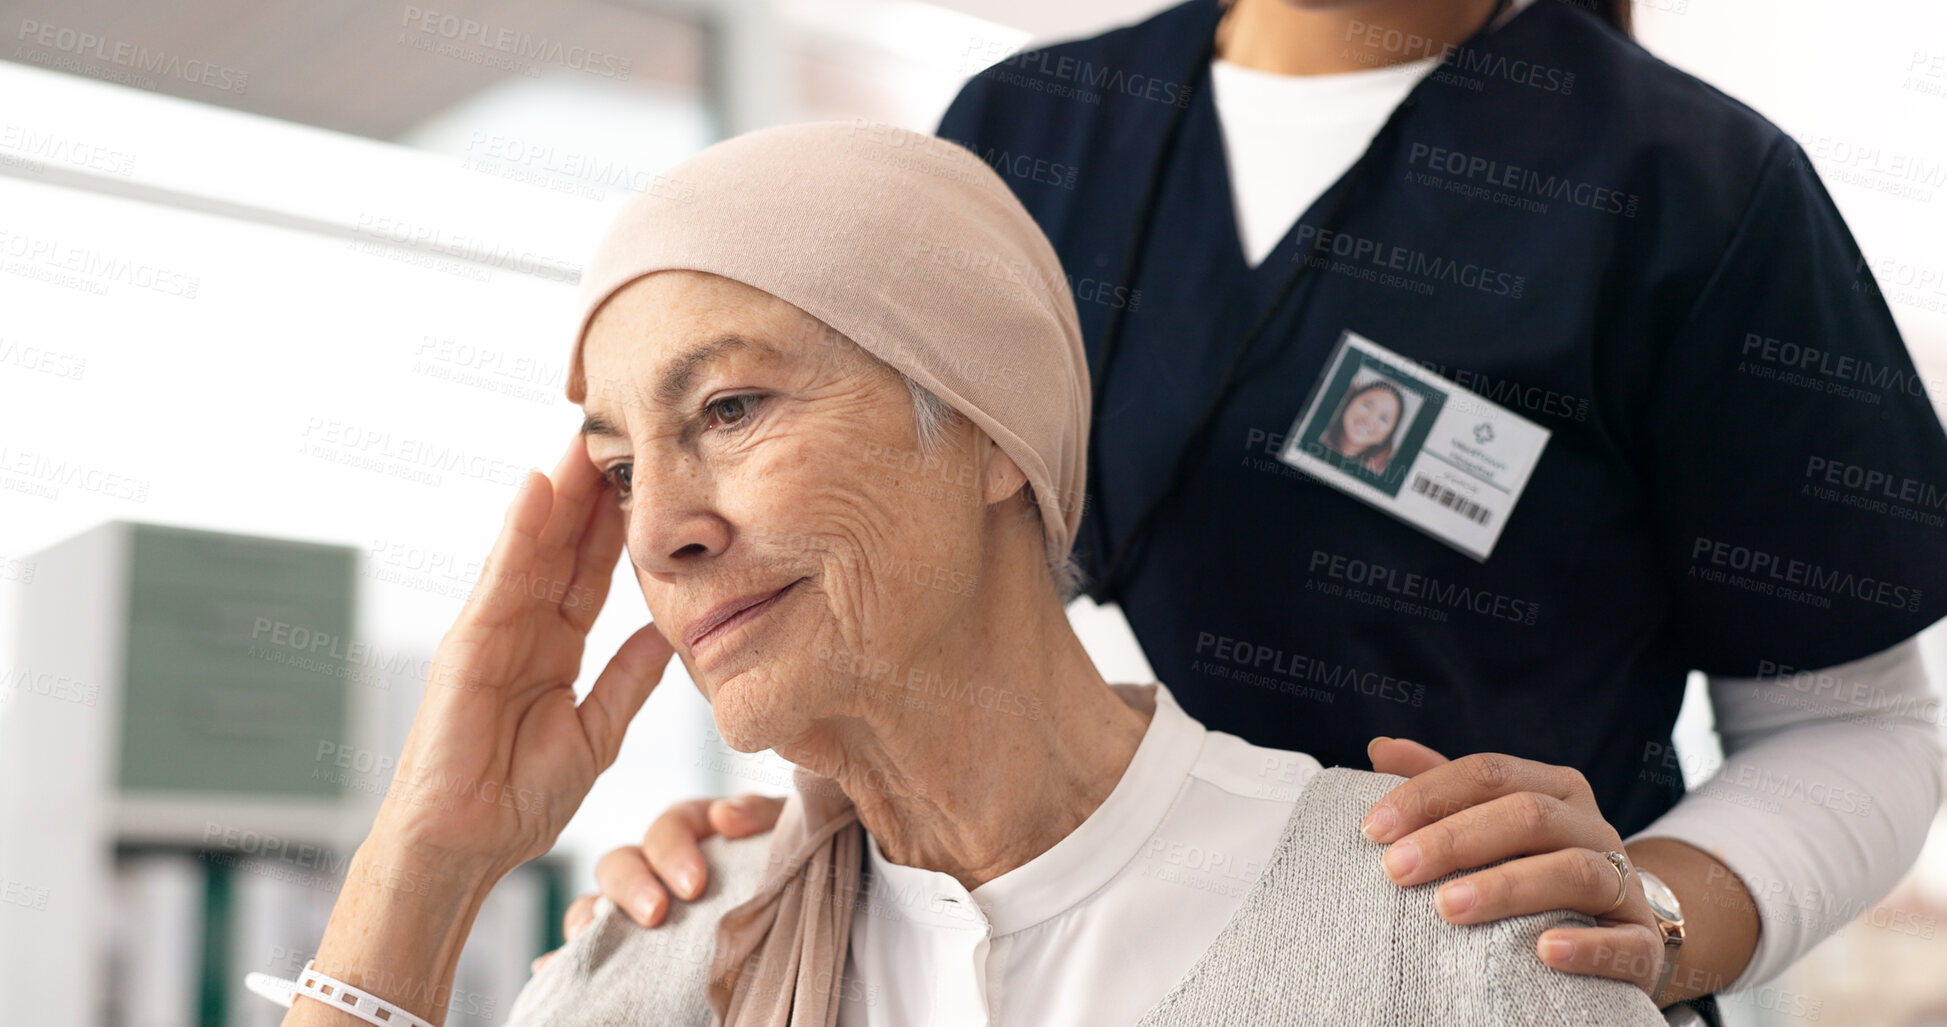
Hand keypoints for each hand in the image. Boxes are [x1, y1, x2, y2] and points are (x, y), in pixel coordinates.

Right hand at [372, 435, 675, 878]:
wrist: (467, 845)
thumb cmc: (520, 797)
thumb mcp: (598, 731)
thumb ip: (630, 679)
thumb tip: (669, 634)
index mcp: (556, 646)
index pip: (593, 570)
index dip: (621, 524)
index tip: (655, 476)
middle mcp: (525, 628)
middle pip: (564, 545)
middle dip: (591, 491)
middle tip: (623, 430)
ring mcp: (493, 631)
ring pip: (533, 548)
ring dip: (559, 492)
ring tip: (586, 438)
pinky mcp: (468, 645)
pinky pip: (500, 578)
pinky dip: (518, 532)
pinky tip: (538, 488)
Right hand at [530, 793, 784, 972]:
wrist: (809, 916)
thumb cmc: (795, 868)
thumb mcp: (788, 835)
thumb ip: (763, 818)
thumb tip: (725, 816)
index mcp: (698, 832)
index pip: (669, 826)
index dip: (674, 847)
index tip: (695, 883)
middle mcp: (659, 867)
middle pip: (621, 862)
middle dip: (633, 884)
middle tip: (658, 913)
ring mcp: (639, 908)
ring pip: (594, 903)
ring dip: (589, 917)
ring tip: (591, 938)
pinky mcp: (630, 951)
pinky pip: (586, 952)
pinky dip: (561, 958)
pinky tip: (548, 968)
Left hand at [1364, 737, 1667, 1001]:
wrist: (1618, 930)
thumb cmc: (1532, 868)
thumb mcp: (1489, 821)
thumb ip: (1441, 787)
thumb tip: (1380, 748)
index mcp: (1554, 789)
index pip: (1489, 772)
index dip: (1428, 795)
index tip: (1373, 829)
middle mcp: (1593, 826)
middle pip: (1527, 815)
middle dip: (1455, 839)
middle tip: (1396, 869)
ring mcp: (1625, 883)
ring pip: (1574, 871)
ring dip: (1508, 887)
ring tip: (1448, 908)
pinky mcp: (1642, 943)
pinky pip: (1624, 942)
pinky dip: (1586, 946)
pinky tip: (1543, 952)